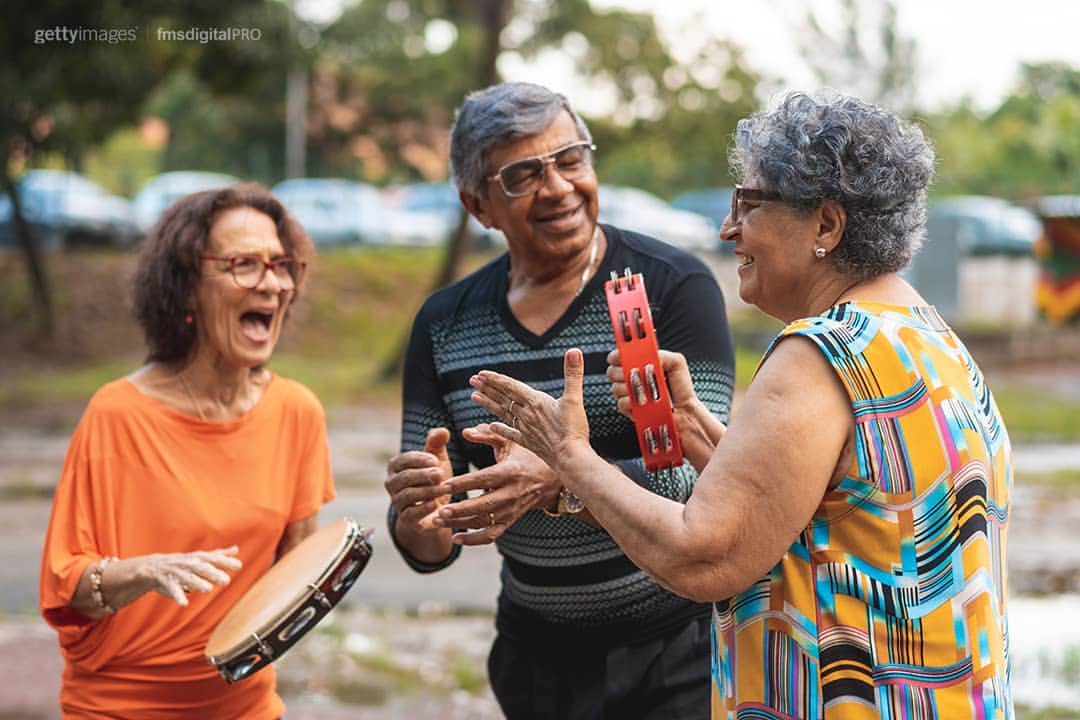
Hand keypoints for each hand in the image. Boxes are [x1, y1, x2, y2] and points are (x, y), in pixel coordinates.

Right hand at [141, 546, 241, 606]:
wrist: (154, 567)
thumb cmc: (183, 563)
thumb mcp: (200, 557)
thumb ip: (219, 555)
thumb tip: (236, 550)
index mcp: (199, 558)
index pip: (214, 559)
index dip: (225, 562)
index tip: (239, 566)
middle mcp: (190, 564)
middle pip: (202, 568)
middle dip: (213, 574)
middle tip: (226, 581)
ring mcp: (179, 574)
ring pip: (189, 578)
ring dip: (198, 583)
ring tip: (208, 590)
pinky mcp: (168, 584)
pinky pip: (173, 590)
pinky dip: (178, 596)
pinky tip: (184, 603)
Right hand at [385, 427, 453, 531]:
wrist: (436, 509)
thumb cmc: (434, 478)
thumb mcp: (437, 460)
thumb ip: (437, 445)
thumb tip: (443, 430)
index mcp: (396, 466)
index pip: (403, 460)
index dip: (419, 459)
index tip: (436, 460)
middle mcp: (392, 484)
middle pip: (405, 477)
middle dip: (423, 475)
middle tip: (440, 473)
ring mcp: (397, 502)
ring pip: (408, 495)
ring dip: (428, 490)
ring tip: (445, 488)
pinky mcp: (406, 519)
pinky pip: (411, 514)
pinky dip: (424, 508)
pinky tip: (437, 504)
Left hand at [432, 423, 559, 545]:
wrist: (550, 479)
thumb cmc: (527, 456)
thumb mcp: (511, 441)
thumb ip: (488, 435)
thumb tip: (465, 433)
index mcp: (511, 472)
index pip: (485, 479)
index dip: (464, 483)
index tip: (444, 485)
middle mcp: (512, 494)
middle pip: (484, 505)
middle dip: (461, 510)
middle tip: (440, 510)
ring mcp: (511, 510)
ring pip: (484, 522)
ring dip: (460, 524)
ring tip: (437, 521)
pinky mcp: (510, 521)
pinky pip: (491, 536)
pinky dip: (473, 540)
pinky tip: (454, 537)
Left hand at [469, 348, 589, 471]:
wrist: (570, 458)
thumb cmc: (573, 429)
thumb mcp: (574, 398)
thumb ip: (573, 374)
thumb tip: (574, 350)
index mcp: (535, 401)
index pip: (511, 386)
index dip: (496, 379)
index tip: (481, 373)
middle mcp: (526, 414)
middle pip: (503, 398)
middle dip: (487, 388)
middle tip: (472, 380)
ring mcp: (526, 429)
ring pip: (503, 413)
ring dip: (489, 404)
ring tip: (474, 396)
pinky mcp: (529, 443)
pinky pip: (512, 434)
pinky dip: (501, 429)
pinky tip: (491, 426)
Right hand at [608, 348, 724, 470]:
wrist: (685, 413)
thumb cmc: (682, 390)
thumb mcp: (676, 363)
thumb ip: (661, 354)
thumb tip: (646, 355)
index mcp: (641, 365)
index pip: (619, 356)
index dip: (616, 355)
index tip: (619, 356)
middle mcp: (632, 379)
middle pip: (612, 371)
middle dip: (623, 372)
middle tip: (637, 373)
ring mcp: (629, 394)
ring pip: (616, 388)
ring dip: (630, 388)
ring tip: (647, 391)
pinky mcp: (629, 409)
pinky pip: (621, 403)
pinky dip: (632, 402)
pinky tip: (644, 402)